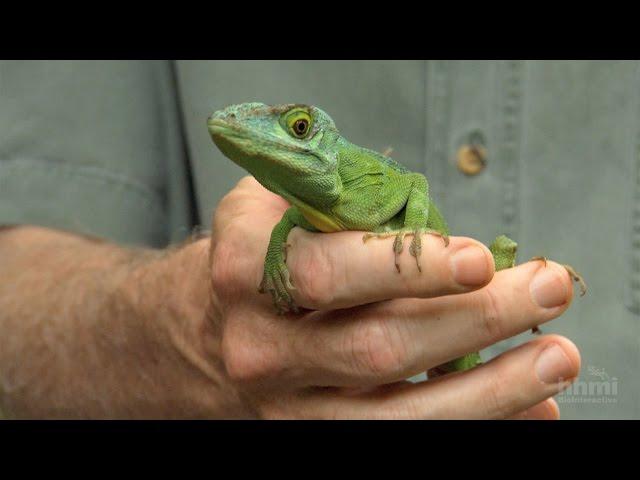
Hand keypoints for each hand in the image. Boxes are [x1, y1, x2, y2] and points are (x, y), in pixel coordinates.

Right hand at [208, 177, 580, 418]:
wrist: (206, 324)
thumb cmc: (263, 248)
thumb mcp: (282, 201)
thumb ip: (349, 206)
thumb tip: (454, 240)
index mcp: (244, 268)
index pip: (326, 273)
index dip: (407, 267)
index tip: (480, 259)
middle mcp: (259, 345)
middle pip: (377, 348)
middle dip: (475, 320)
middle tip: (547, 289)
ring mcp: (286, 405)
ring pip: (396, 416)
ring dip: (490, 390)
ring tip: (554, 358)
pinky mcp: (311, 436)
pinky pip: (399, 441)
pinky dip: (473, 421)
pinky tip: (525, 406)